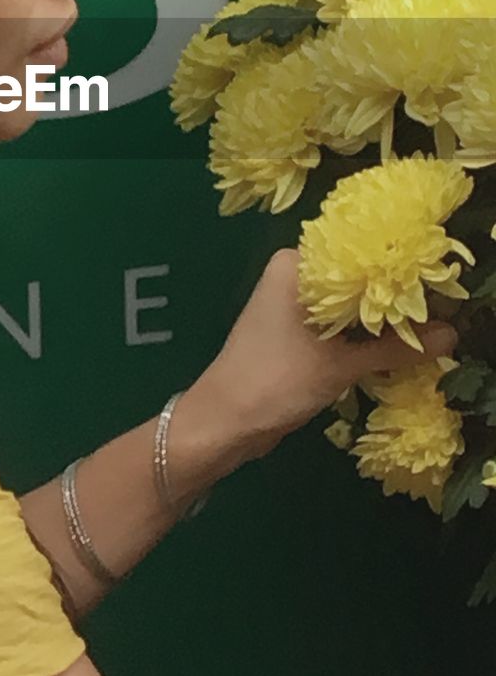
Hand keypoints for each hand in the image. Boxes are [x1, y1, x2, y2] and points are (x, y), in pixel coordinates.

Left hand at [186, 247, 457, 464]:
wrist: (225, 420)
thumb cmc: (276, 381)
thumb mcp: (341, 365)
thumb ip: (395, 348)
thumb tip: (450, 335)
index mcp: (296, 264)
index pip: (359, 255)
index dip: (398, 273)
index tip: (435, 292)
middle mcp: (292, 274)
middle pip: (355, 279)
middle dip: (392, 300)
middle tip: (436, 317)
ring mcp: (291, 302)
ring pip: (348, 304)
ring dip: (378, 322)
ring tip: (420, 334)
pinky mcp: (293, 329)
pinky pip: (336, 324)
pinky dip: (360, 336)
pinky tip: (392, 348)